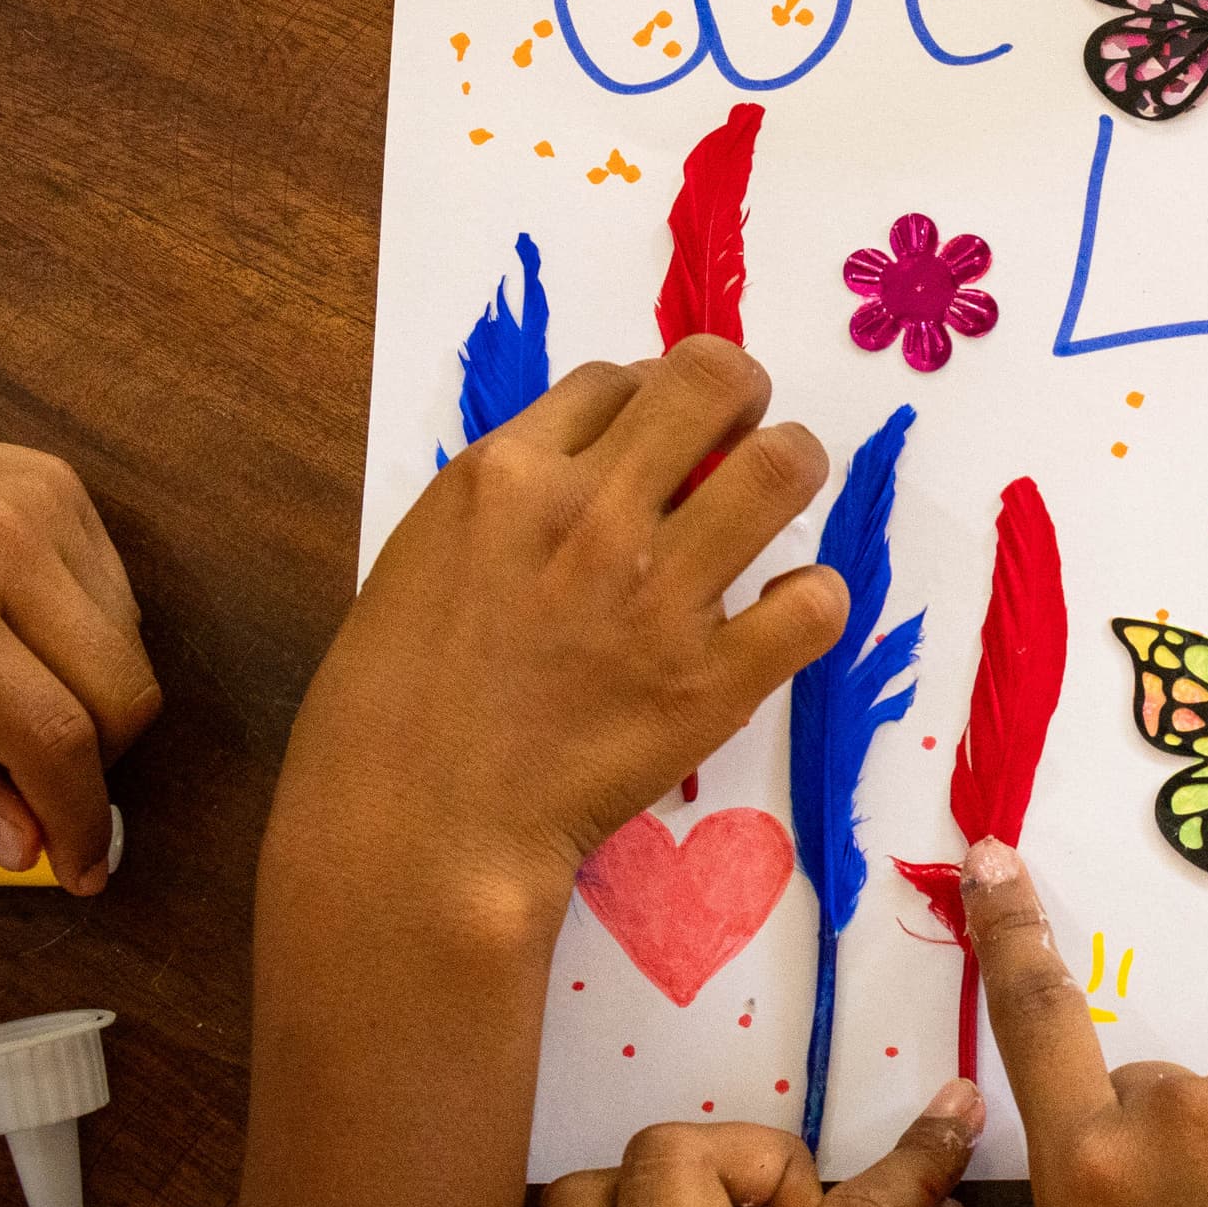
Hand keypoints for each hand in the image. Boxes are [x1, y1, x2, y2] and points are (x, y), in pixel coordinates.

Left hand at [0, 383, 158, 891]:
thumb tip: (26, 849)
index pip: (56, 738)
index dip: (80, 822)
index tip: (81, 873)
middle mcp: (8, 542)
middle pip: (125, 693)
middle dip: (94, 766)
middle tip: (27, 789)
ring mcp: (44, 501)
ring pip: (132, 644)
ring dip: (91, 702)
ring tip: (0, 705)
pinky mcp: (58, 481)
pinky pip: (114, 592)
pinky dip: (85, 642)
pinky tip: (9, 641)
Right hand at [269, 339, 846, 916]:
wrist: (415, 829)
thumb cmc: (393, 703)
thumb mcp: (427, 554)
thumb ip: (510, 501)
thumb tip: (597, 465)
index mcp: (504, 475)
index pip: (615, 377)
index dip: (646, 397)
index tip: (652, 439)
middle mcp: (590, 515)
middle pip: (715, 381)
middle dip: (741, 396)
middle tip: (737, 439)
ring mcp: (657, 596)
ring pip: (784, 466)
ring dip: (791, 471)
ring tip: (772, 505)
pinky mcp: (712, 680)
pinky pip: (815, 601)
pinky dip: (810, 600)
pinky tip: (776, 616)